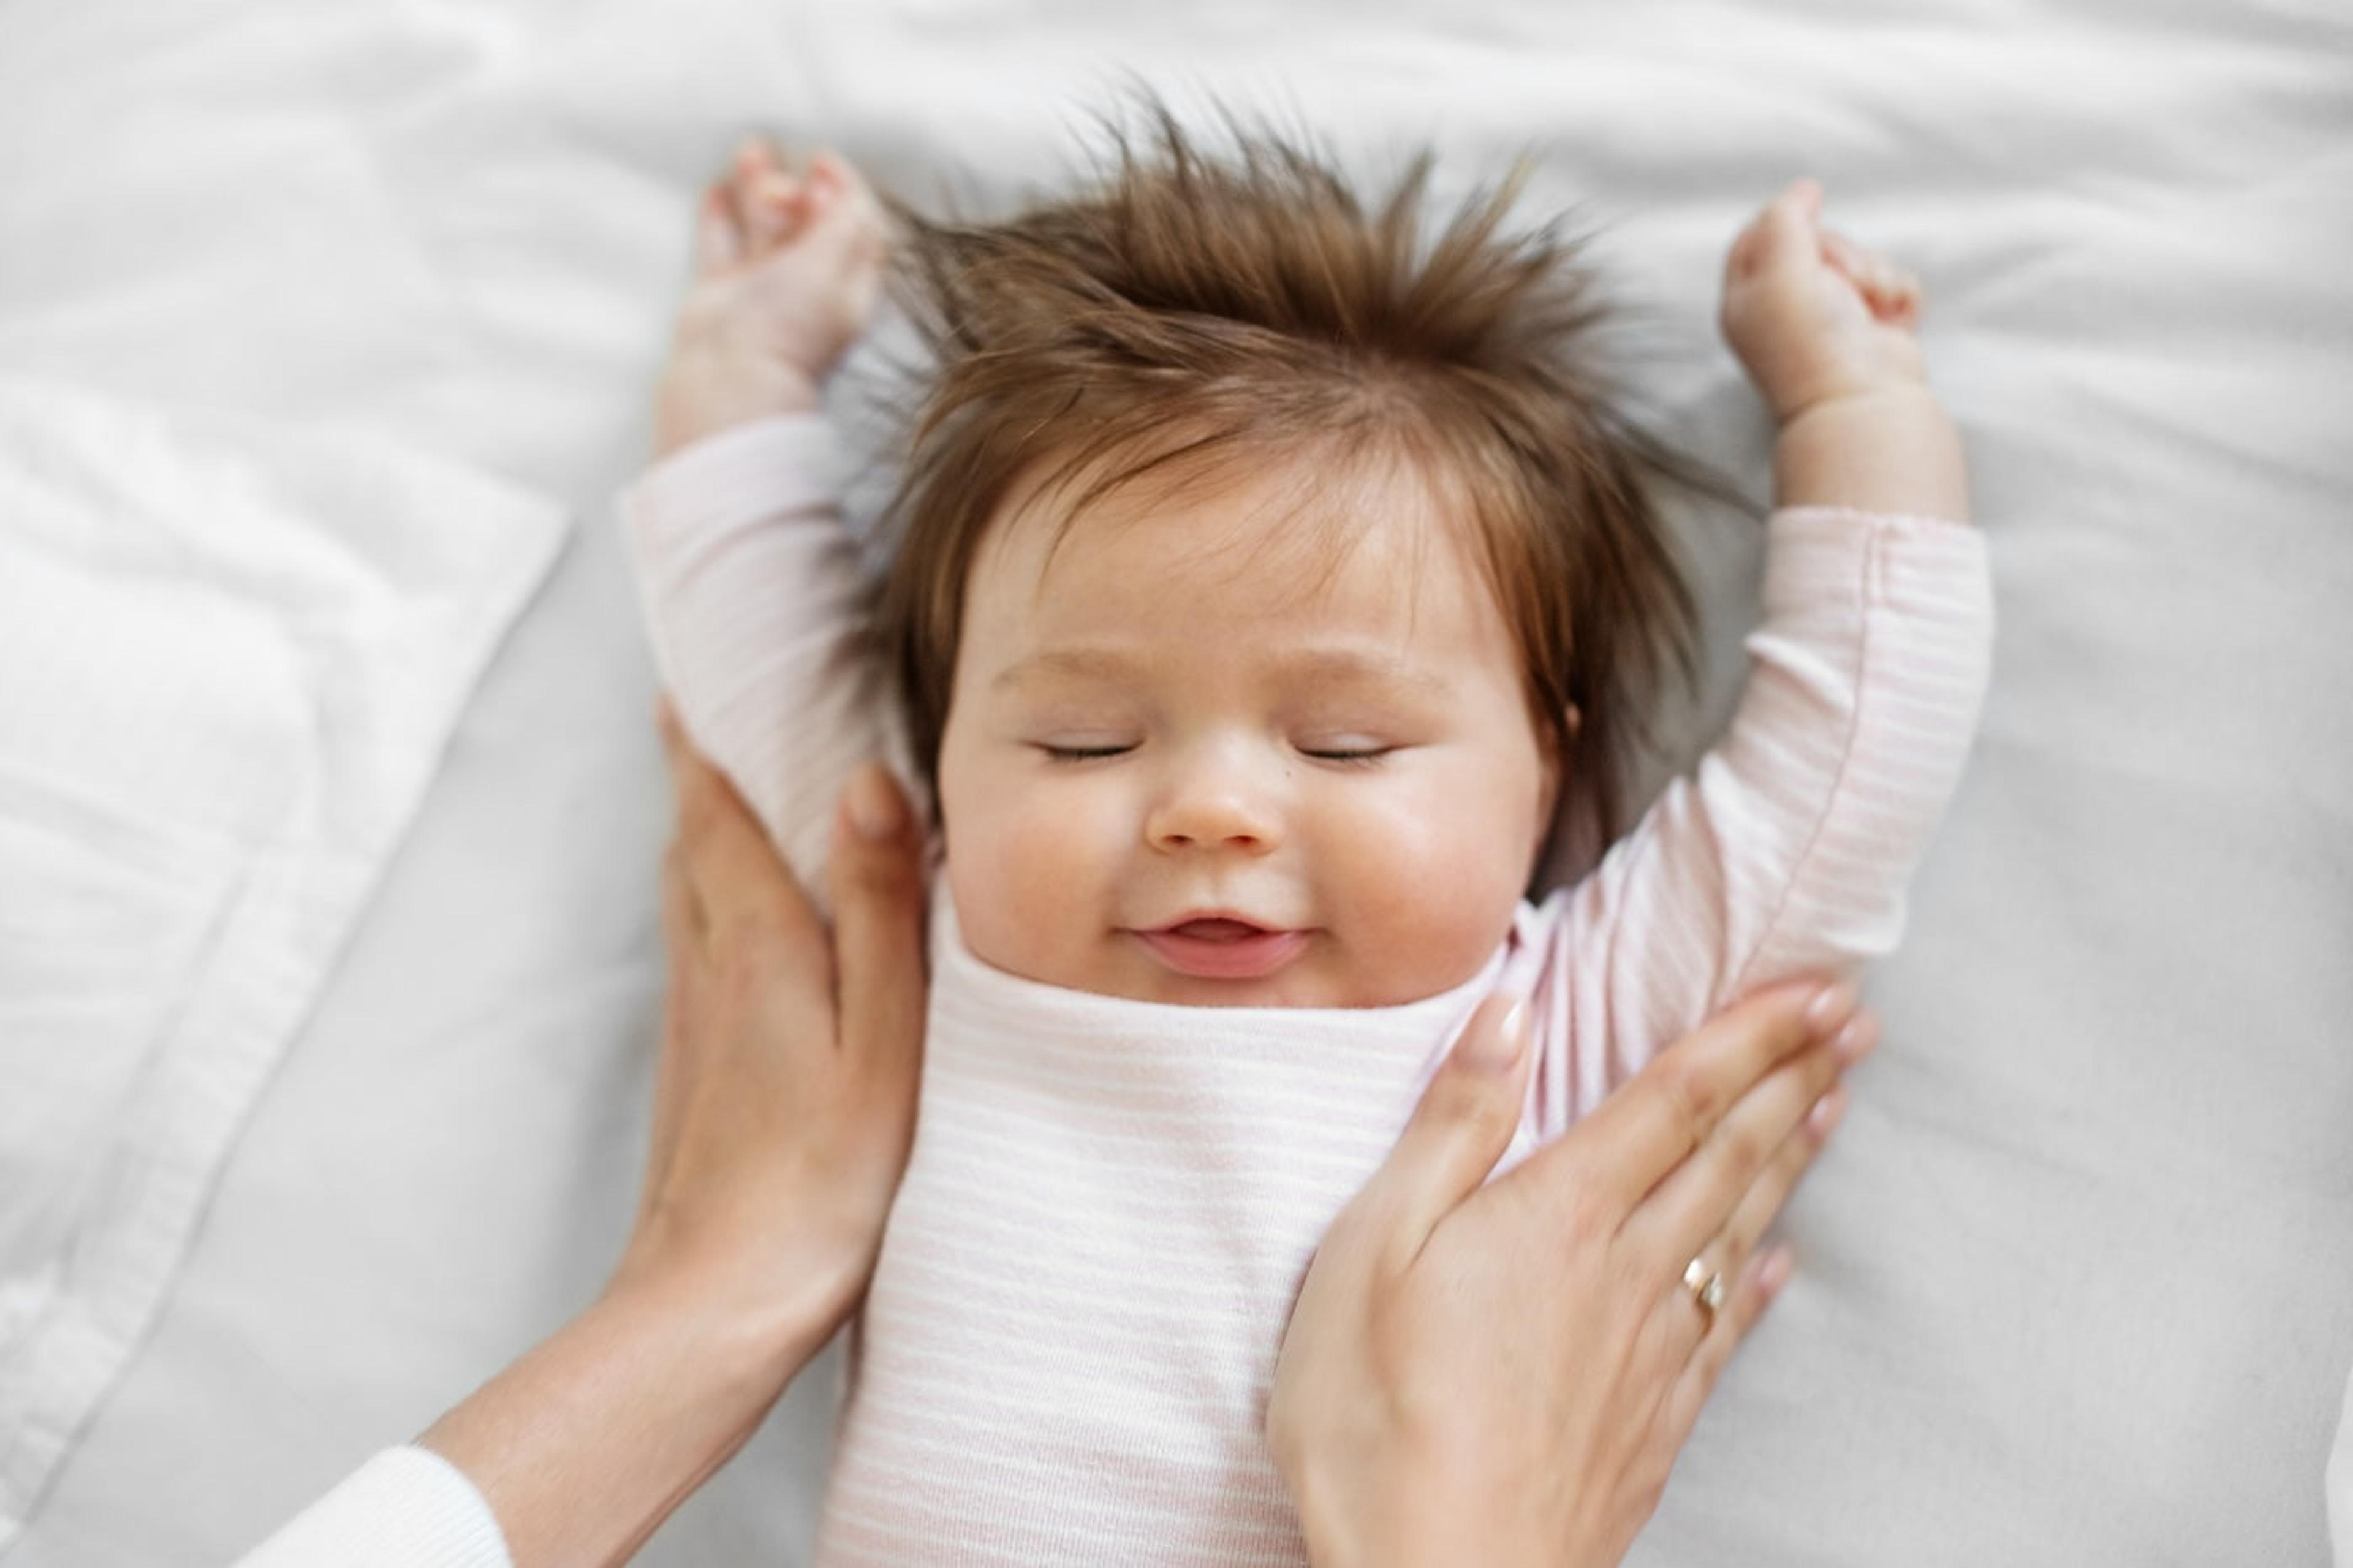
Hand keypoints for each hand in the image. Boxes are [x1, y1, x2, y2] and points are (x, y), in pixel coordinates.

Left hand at [611, 703, 926, 1342]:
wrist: (717, 1300)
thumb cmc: (821, 1179)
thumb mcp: (882, 1036)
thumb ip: (876, 908)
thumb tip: (865, 783)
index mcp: (755, 945)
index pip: (713, 806)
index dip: (704, 732)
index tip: (699, 664)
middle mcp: (708, 964)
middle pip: (690, 836)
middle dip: (702, 763)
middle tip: (720, 698)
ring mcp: (695, 1017)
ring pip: (687, 890)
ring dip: (705, 827)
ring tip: (734, 782)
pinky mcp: (698, 1063)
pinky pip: (700, 943)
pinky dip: (716, 896)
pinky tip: (747, 915)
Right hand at [655, 137, 890, 455]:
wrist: (730, 377)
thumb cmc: (788, 326)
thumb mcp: (831, 266)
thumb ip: (842, 223)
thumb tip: (840, 189)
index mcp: (847, 284)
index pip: (858, 225)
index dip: (845, 187)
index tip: (821, 161)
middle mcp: (809, 285)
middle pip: (810, 220)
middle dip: (796, 187)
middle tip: (779, 181)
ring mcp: (763, 289)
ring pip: (764, 226)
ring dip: (758, 187)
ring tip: (748, 151)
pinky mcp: (722, 293)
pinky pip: (722, 245)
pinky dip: (719, 217)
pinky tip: (715, 190)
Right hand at [1268, 980, 1875, 1567]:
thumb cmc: (1379, 1419)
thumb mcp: (1374, 1248)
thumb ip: (1452, 1128)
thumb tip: (1510, 1016)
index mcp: (1557, 1216)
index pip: (1675, 1099)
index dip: (1750, 1036)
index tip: (1814, 986)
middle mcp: (1622, 1273)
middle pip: (1726, 1154)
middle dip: (1792, 1076)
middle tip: (1853, 1021)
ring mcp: (1646, 1353)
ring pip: (1737, 1228)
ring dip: (1789, 1157)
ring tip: (1834, 1103)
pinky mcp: (1647, 1424)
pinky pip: (1722, 1328)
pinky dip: (1757, 1280)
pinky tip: (1778, 1262)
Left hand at [1719, 177, 1930, 424]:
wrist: (1864, 403)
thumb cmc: (1813, 342)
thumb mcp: (1781, 270)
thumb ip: (1785, 221)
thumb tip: (1804, 190)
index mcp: (1750, 299)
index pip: (1757, 237)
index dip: (1785, 216)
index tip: (1810, 202)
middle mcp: (1789, 309)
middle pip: (1818, 241)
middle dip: (1841, 252)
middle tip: (1841, 282)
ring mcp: (1836, 319)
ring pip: (1864, 259)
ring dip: (1874, 276)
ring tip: (1868, 311)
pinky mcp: (1877, 328)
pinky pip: (1895, 284)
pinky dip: (1899, 299)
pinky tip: (1892, 325)